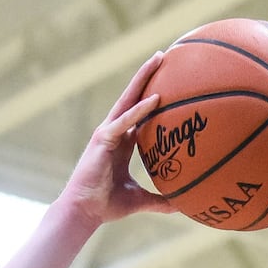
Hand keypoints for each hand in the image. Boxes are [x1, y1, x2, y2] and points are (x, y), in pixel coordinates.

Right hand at [63, 51, 176, 228]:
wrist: (85, 212)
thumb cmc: (107, 205)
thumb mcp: (140, 200)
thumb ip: (160, 200)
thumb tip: (182, 206)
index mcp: (122, 142)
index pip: (140, 112)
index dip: (152, 95)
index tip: (169, 80)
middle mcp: (114, 132)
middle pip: (133, 97)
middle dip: (148, 75)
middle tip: (165, 55)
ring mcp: (107, 133)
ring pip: (128, 99)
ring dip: (143, 79)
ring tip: (159, 59)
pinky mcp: (102, 140)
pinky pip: (124, 122)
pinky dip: (139, 110)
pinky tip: (155, 99)